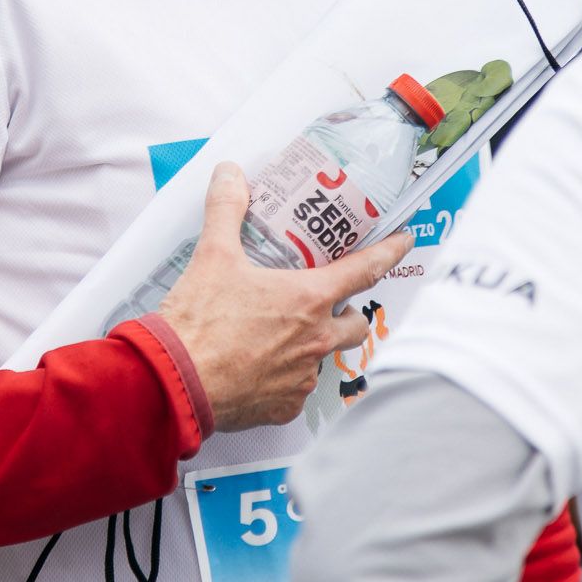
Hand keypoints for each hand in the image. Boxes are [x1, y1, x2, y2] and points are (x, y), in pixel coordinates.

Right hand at [156, 162, 414, 431]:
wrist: (176, 383)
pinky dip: (286, 378)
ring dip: (314, 345)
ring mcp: (302, 377)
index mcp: (308, 299)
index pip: (365, 270)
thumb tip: (229, 174)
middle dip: (350, 312)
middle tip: (328, 301)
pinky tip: (260, 367)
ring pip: (325, 358)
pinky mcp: (283, 408)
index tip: (405, 241)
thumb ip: (226, 209)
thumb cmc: (200, 322)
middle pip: (356, 324)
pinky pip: (297, 390)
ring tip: (283, 334)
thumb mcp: (213, 255)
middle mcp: (316, 340)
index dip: (390, 252)